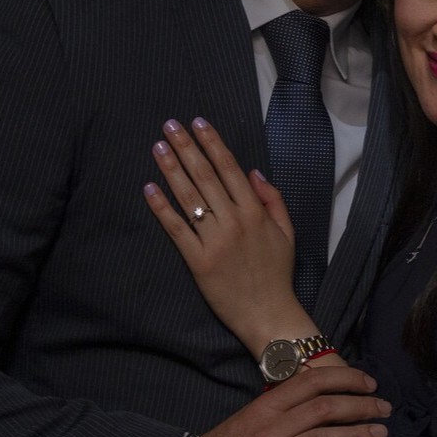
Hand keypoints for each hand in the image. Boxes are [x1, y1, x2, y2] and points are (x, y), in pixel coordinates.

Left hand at [145, 118, 308, 355]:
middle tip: (169, 125)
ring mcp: (215, 241)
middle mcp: (234, 221)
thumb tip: (253, 171)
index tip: (198, 122)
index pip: (229, 168)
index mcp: (255, 212)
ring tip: (158, 147)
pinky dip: (162, 207)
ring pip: (189, 197)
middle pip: (205, 176)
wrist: (269, 314)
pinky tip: (149, 188)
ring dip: (171, 169)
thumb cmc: (278, 273)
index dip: (212, 143)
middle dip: (186, 147)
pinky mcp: (198, 261)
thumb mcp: (287, 232)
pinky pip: (176, 229)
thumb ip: (272, 200)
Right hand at [192, 366, 390, 436]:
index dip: (345, 379)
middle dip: (360, 405)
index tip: (370, 383)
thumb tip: (318, 386)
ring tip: (381, 433)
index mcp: (265, 406)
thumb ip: (282, 404)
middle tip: (385, 408)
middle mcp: (271, 429)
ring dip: (357, 434)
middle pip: (324, 408)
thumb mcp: (250, 416)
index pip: (312, 382)